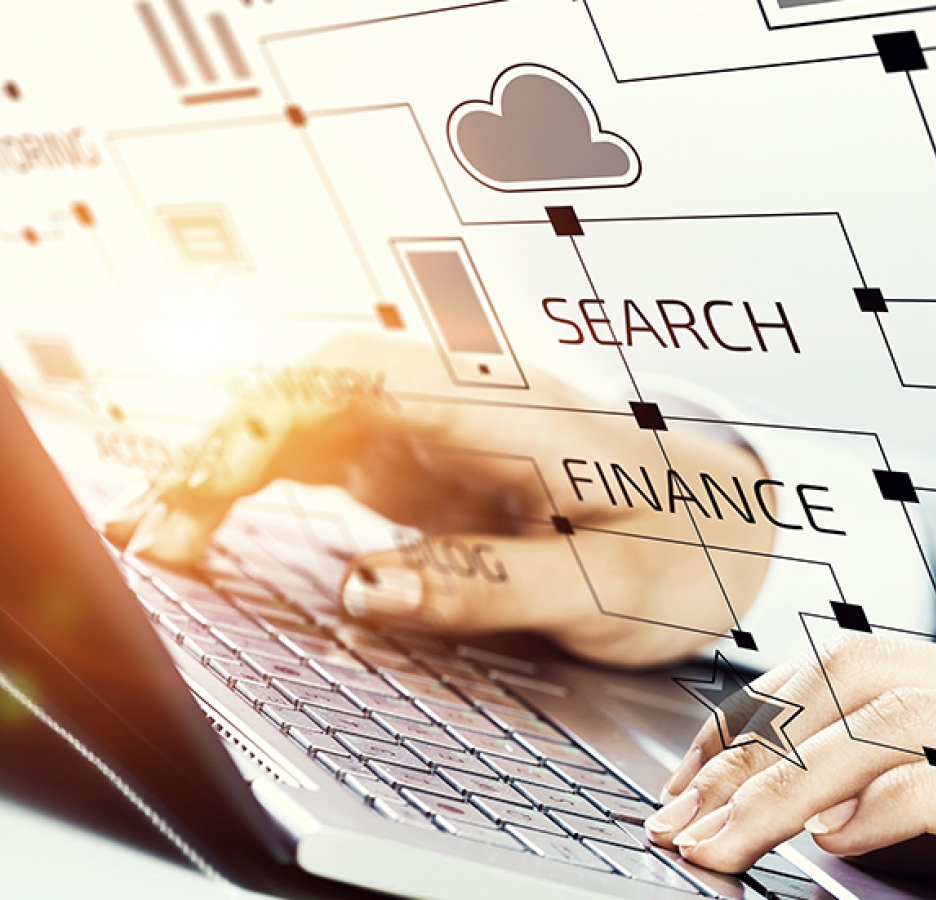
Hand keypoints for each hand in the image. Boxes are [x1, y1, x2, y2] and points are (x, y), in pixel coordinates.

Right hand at [103, 334, 773, 666]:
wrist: (733, 524)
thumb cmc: (687, 548)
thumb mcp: (612, 584)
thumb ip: (497, 582)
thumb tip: (365, 590)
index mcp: (515, 411)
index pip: (362, 381)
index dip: (264, 424)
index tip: (203, 495)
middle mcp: (468, 398)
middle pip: (314, 385)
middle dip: (222, 446)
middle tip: (159, 536)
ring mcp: (443, 423)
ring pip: (308, 412)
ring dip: (228, 465)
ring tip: (165, 538)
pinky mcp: (430, 458)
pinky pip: (325, 449)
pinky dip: (261, 481)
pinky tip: (217, 523)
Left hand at [644, 636, 935, 899]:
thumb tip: (858, 840)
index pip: (875, 668)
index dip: (776, 713)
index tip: (707, 772)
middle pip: (862, 675)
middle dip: (753, 742)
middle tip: (679, 815)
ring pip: (893, 716)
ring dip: (784, 781)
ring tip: (713, 843)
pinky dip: (888, 806)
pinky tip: (830, 846)